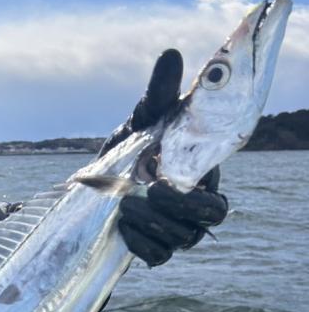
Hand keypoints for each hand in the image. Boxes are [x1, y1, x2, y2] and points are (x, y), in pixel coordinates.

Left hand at [100, 49, 228, 266]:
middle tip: (146, 194)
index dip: (197, 197)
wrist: (94, 190)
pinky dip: (141, 244)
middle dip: (178, 211)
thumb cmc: (128, 152)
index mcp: (200, 180)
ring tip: (123, 206)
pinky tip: (122, 228)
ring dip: (152, 224)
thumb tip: (170, 55)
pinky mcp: (152, 249)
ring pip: (179, 240)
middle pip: (206, 223)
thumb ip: (159, 95)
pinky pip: (157, 256)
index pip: (218, 200)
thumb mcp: (140, 122)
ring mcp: (173, 233)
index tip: (162, 181)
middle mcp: (192, 210)